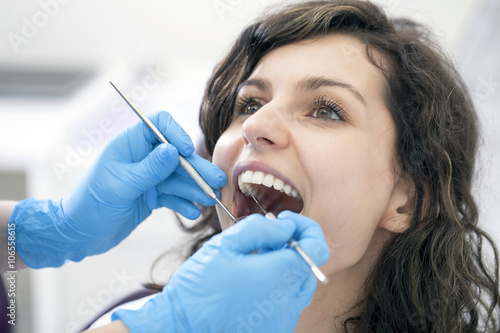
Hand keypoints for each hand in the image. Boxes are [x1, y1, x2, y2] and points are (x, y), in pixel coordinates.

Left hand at [12, 111, 226, 267]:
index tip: (188, 151)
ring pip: (179, 178)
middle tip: (217, 182)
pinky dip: (184, 203)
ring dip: (195, 189)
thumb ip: (149, 169)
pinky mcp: (152, 195)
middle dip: (196, 169)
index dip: (176, 134)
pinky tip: (192, 211)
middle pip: (177, 155)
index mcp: (130, 145)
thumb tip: (173, 150)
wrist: (79, 235)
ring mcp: (148, 177)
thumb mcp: (121, 186)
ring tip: (209, 200)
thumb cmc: (91, 206)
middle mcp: (142, 158)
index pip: (159, 125)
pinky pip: (173, 195)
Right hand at [112, 211, 329, 332]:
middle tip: (267, 238)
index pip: (316, 247)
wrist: (181, 327)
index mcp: (277, 276)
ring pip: (299, 284)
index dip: (305, 227)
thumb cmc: (199, 287)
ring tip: (257, 259)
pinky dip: (278, 287)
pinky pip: (287, 303)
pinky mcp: (276, 330)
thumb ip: (261, 229)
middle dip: (293, 246)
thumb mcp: (225, 244)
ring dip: (286, 267)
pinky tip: (253, 282)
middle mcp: (287, 302)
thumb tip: (286, 227)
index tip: (285, 220)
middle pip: (308, 266)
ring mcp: (283, 320)